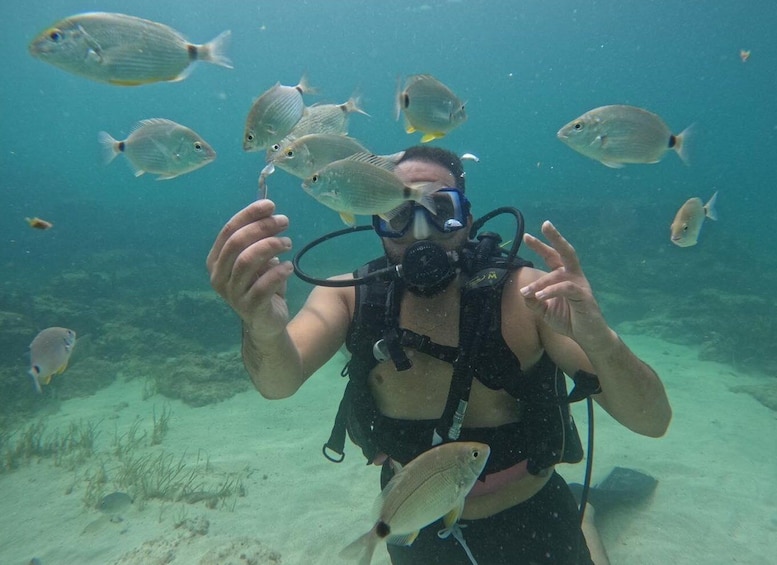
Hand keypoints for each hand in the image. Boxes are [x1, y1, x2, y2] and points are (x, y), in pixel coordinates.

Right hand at [206, 200, 293, 339]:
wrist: (266, 322)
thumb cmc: (261, 284)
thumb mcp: (258, 259)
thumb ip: (259, 238)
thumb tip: (269, 212)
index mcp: (216, 260)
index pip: (228, 231)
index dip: (249, 215)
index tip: (270, 205)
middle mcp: (218, 276)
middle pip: (236, 243)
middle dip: (261, 227)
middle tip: (284, 221)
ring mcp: (232, 294)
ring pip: (247, 261)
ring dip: (271, 246)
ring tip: (288, 243)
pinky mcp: (249, 308)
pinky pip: (263, 284)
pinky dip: (278, 271)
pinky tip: (289, 267)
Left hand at [519, 221, 609, 349]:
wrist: (588, 336)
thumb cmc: (568, 320)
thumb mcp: (544, 310)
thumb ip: (533, 301)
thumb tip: (523, 292)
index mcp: (564, 276)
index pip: (552, 257)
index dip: (540, 246)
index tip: (526, 236)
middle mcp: (573, 276)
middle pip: (565, 252)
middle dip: (555, 238)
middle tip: (545, 225)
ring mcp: (580, 285)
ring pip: (560, 273)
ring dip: (541, 282)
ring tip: (528, 291)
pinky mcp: (584, 296)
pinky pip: (567, 288)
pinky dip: (552, 291)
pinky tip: (540, 296)